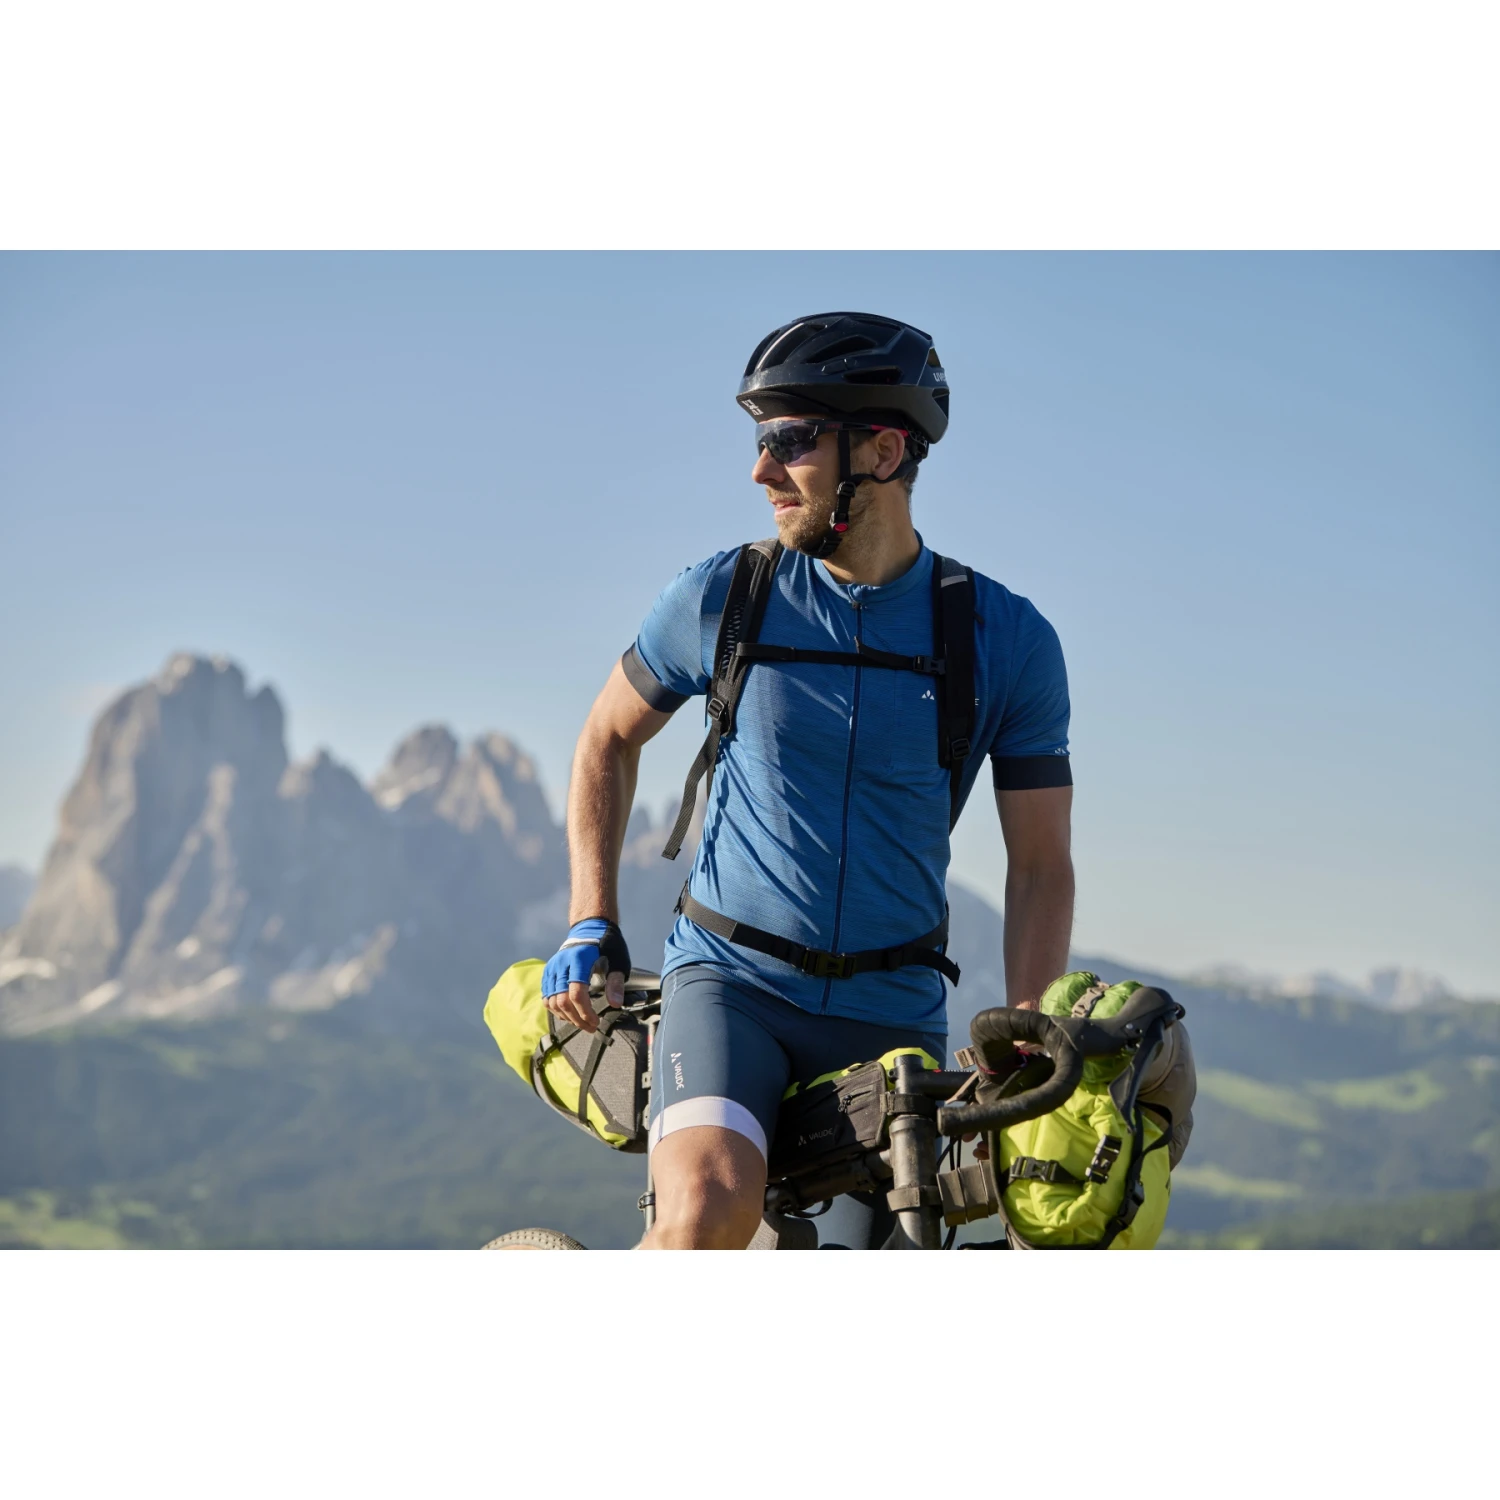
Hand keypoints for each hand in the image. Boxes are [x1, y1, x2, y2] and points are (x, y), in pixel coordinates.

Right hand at [542, 919, 630, 1034]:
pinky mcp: (548, 972)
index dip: (585, 1012)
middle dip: (577, 1018)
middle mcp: (561, 964)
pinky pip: (546, 997)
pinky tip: (569, 1014)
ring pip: (552, 1001)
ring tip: (581, 1022)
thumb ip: (616, 982)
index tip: (596, 1022)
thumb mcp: (619, 960)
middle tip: (591, 1027)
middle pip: (563, 1000)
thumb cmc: (607, 944)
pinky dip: (556, 1009)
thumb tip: (615, 1004)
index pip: (577, 993)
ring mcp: (552, 968)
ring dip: (566, 1017)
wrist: (590, 927)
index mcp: (579, 959)